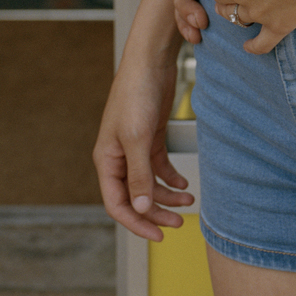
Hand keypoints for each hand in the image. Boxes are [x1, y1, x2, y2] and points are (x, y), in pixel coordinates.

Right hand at [93, 55, 193, 240]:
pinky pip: (159, 167)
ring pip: (149, 183)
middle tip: (180, 224)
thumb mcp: (137, 138)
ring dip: (167, 196)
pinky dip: (171, 177)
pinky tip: (184, 185)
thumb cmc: (136, 94)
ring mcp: (135, 148)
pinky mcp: (150, 137)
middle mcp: (118, 158)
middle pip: (135, 197)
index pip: (117, 204)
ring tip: (189, 202)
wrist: (150, 61)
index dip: (137, 222)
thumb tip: (139, 208)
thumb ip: (138, 175)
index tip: (159, 235)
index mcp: (106, 161)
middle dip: (156, 212)